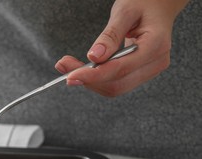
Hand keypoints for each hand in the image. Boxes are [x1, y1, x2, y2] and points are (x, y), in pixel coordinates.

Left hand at [55, 0, 188, 96]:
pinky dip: (96, 79)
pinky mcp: (140, 73)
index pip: (120, 69)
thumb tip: (94, 57)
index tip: (70, 75)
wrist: (159, 4)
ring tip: (67, 67)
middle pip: (116, 84)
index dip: (93, 75)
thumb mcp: (125, 11)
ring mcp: (149, 70)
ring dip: (89, 81)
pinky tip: (81, 69)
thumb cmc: (143, 2)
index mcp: (156, 46)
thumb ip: (110, 35)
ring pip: (114, 87)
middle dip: (87, 80)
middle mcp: (156, 63)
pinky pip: (115, 82)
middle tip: (63, 66)